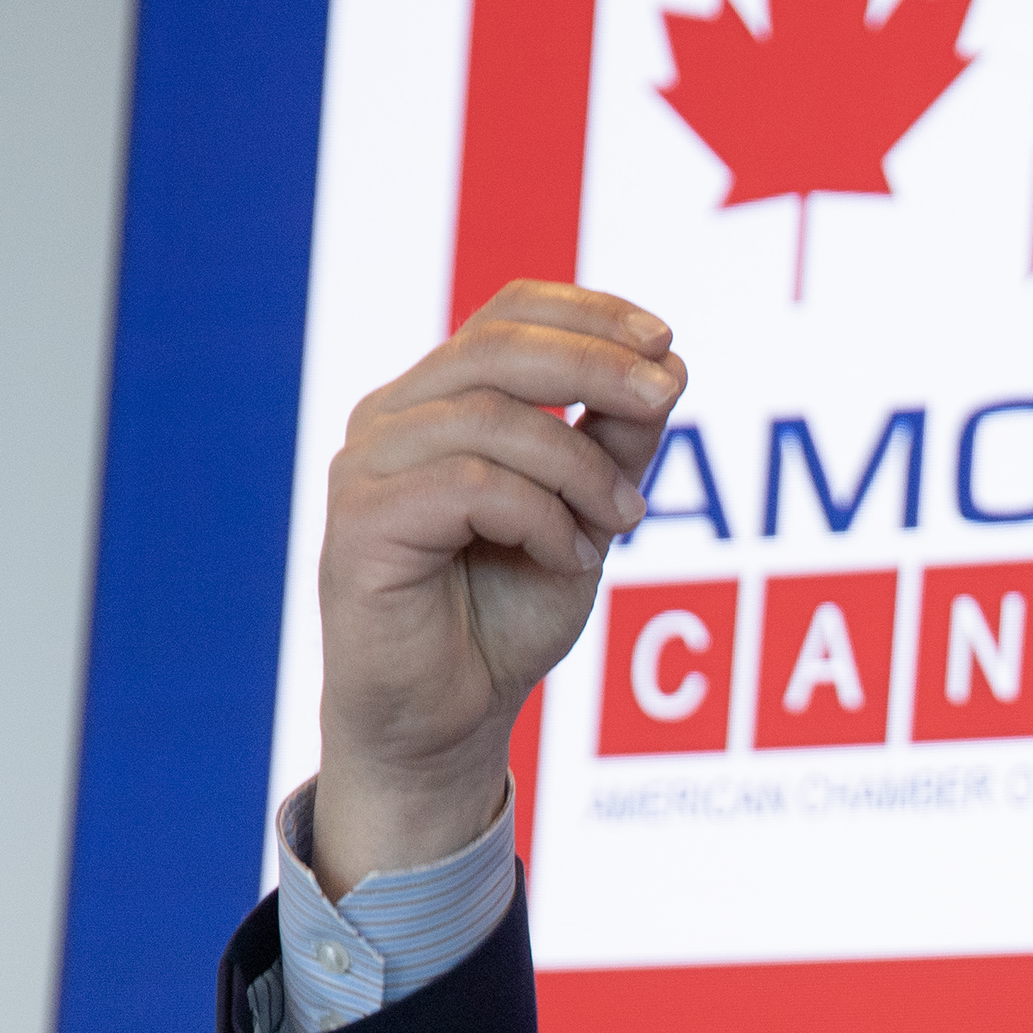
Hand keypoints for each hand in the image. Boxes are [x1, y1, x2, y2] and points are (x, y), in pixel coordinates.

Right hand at [311, 281, 685, 892]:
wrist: (448, 718)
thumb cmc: (506, 615)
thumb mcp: (587, 517)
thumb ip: (617, 446)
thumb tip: (670, 368)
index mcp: (440, 400)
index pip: (508, 315)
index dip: (589, 314)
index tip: (666, 343)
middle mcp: (393, 417)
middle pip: (498, 347)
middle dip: (599, 364)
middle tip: (667, 397)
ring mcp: (368, 466)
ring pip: (493, 418)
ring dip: (579, 466)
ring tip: (619, 522)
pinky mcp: (362, 521)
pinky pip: (472, 483)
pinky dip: (541, 515)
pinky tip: (567, 557)